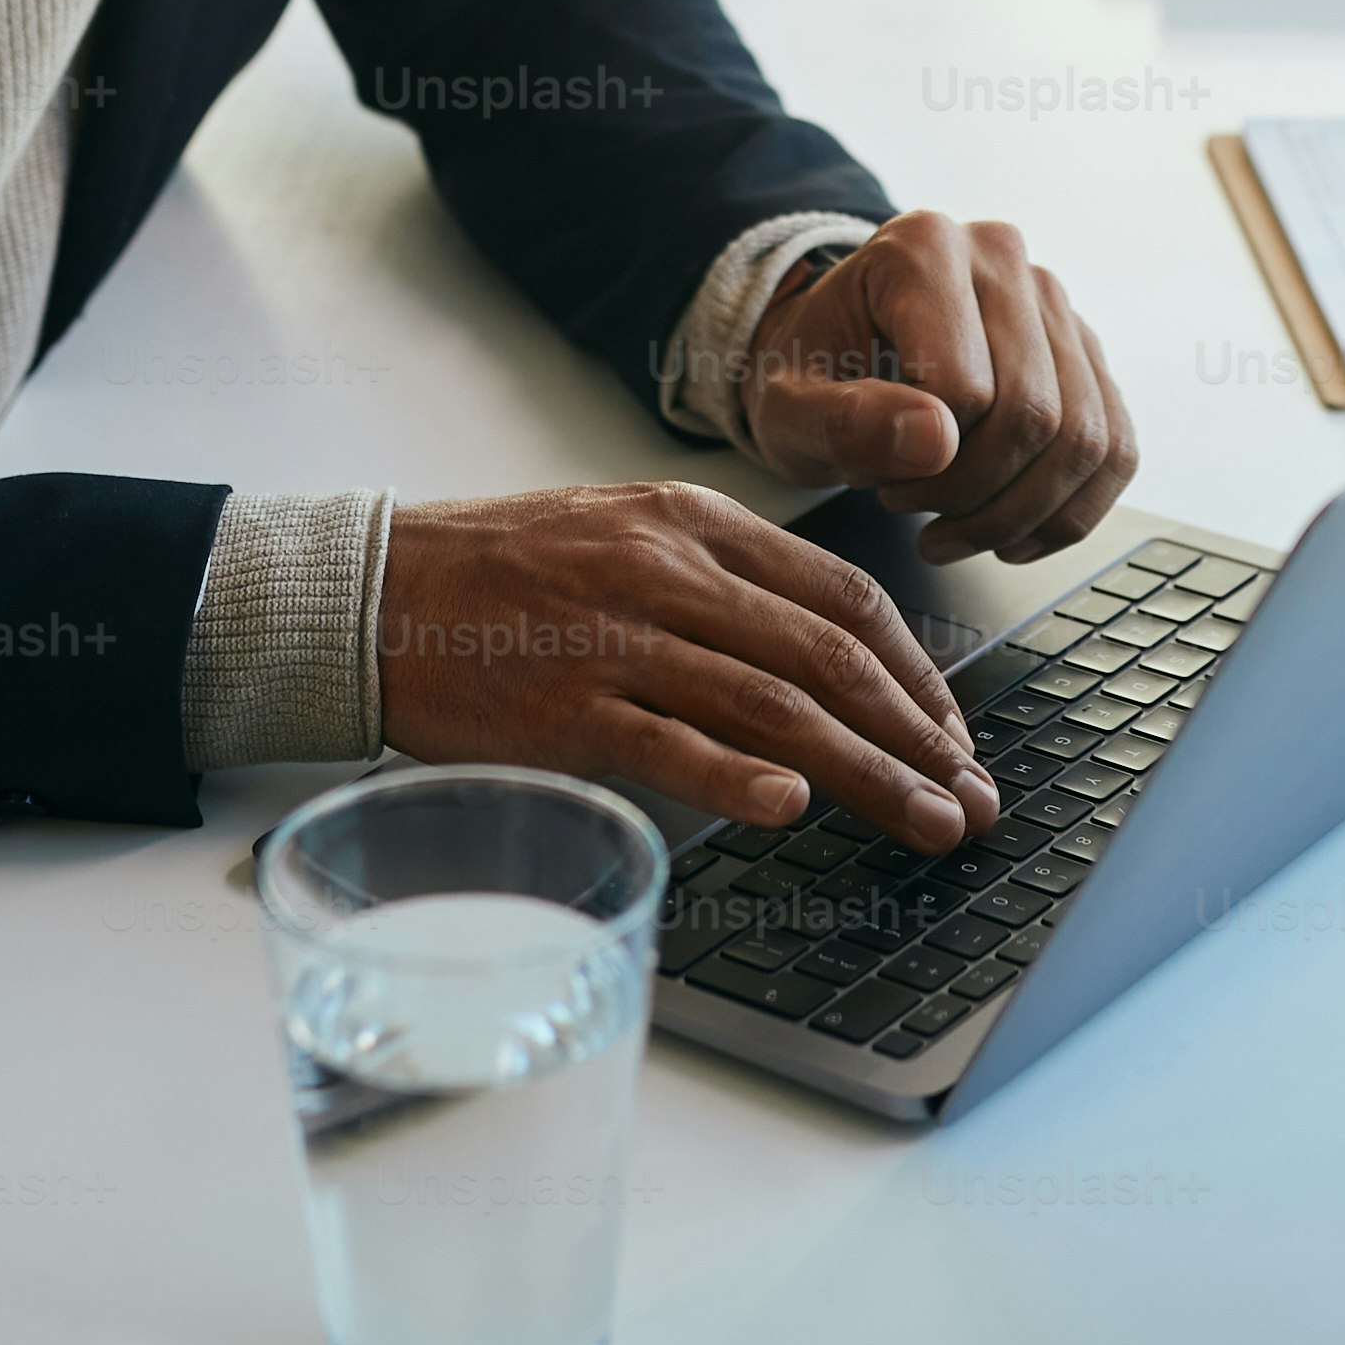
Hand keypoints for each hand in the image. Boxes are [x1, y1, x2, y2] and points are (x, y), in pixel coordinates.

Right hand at [382, 483, 996, 846]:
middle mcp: (667, 571)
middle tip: (971, 796)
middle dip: (918, 735)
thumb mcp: (625, 532)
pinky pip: (669, 743)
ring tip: (926, 822)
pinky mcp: (564, 708)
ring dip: (867, 772)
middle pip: (828, 656)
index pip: (841, 596)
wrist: (374, 592)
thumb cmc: (501, 573)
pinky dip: (739, 776)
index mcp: (692, 522)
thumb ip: (721, 579)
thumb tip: (824, 651)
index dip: (915, 672)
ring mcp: (617, 639)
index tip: (953, 733)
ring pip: (773, 705)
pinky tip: (794, 807)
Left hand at [735, 208, 1138, 561]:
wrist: (828, 355)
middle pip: (1036, 414)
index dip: (923, 464)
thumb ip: (843, 422)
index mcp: (922, 247)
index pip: (964, 387)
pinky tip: (1012, 537)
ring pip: (1087, 439)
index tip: (873, 479)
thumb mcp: (786, 407)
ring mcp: (1052, 302)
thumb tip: (937, 442)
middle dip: (975, 497)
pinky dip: (1069, 514)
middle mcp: (1001, 257)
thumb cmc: (807, 376)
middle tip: (910, 509)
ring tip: (953, 528)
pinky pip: (1116, 448)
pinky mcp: (1083, 352)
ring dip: (1022, 514)